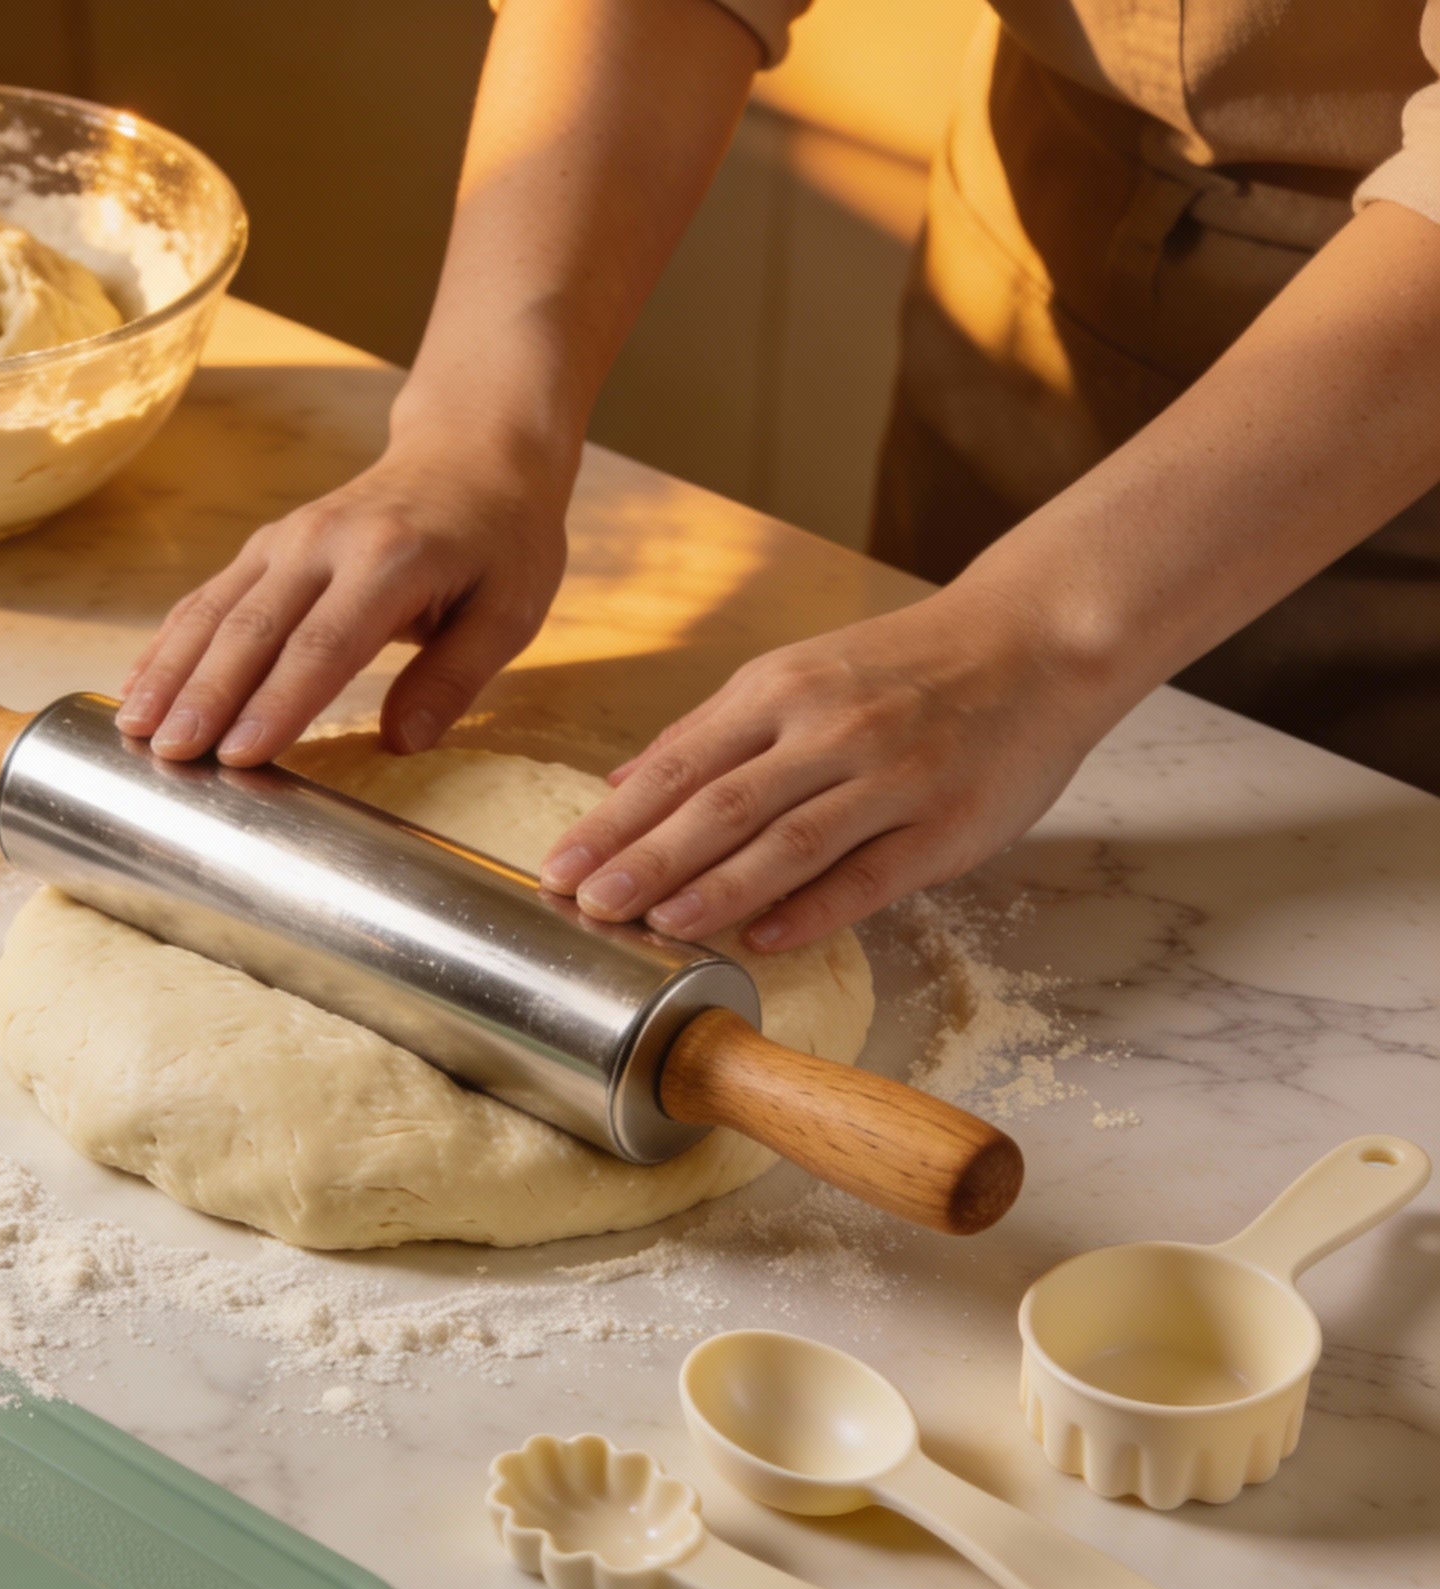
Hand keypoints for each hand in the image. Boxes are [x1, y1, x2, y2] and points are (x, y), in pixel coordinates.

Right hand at [117, 429, 569, 764]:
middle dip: (205, 696)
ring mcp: (286, 539)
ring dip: (169, 671)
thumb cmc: (500, 540)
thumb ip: (456, 677)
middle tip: (169, 755)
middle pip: (252, 629)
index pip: (324, 644)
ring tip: (132, 729)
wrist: (471, 451)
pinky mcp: (266, 546)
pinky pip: (208, 597)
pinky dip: (169, 642)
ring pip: (214, 610)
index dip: (278, 703)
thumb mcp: (509, 611)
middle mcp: (324, 543)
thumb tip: (403, 743)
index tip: (239, 755)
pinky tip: (138, 686)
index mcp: (390, 560)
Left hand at [537, 586, 1121, 950]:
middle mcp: (829, 730)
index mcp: (778, 692)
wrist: (1036, 641)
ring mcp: (890, 777)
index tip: (559, 868)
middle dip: (645, 859)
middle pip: (720, 804)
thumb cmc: (904, 668)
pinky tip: (761, 939)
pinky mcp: (944, 824)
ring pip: (788, 841)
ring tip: (655, 925)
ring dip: (716, 887)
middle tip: (586, 904)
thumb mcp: (798, 674)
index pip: (678, 767)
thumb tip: (618, 781)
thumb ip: (708, 732)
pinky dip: (811, 909)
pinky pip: (869, 875)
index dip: (614, 822)